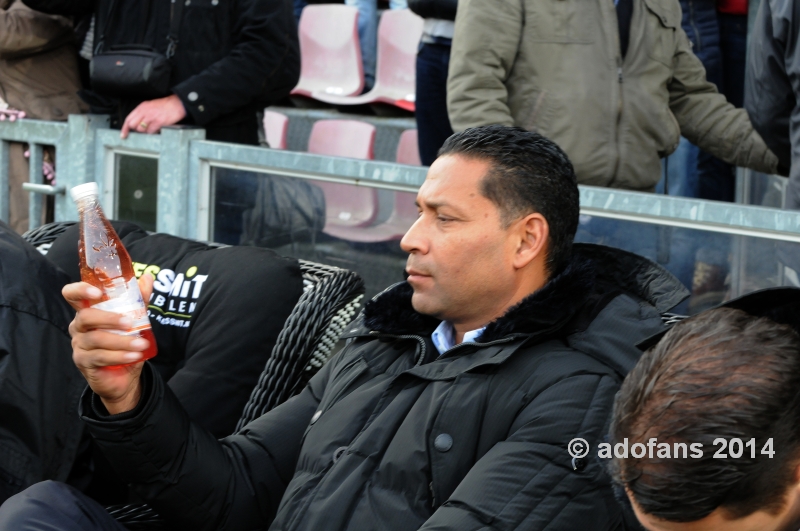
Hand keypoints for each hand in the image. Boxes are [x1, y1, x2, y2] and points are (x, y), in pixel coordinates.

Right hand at [63, 274, 154, 414]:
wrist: (125, 375)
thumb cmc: (125, 342)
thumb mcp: (135, 320)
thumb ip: (139, 300)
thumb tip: (147, 277)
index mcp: (88, 310)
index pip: (72, 294)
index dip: (80, 290)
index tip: (98, 292)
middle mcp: (78, 326)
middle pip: (85, 316)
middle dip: (109, 318)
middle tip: (130, 322)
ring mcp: (79, 344)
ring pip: (96, 339)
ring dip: (122, 341)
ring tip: (141, 344)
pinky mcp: (83, 361)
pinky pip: (100, 357)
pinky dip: (120, 355)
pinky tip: (135, 356)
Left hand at [120, 94, 186, 138]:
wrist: (177, 104)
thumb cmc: (165, 106)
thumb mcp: (150, 106)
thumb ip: (142, 113)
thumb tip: (136, 123)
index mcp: (142, 107)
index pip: (129, 119)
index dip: (125, 128)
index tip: (123, 135)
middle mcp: (144, 111)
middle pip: (133, 125)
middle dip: (137, 129)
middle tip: (145, 128)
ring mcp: (151, 117)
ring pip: (141, 129)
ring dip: (146, 131)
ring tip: (153, 127)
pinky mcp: (158, 121)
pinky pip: (150, 131)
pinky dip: (153, 132)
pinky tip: (157, 128)